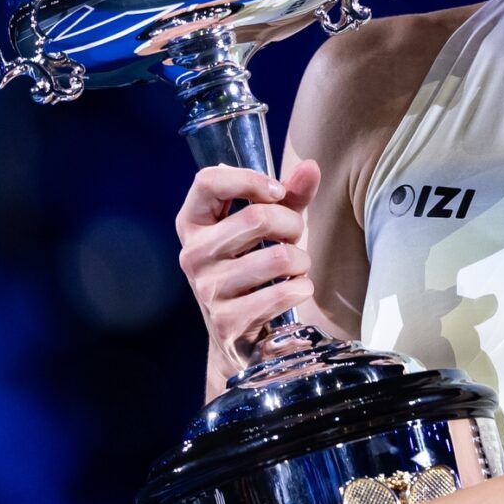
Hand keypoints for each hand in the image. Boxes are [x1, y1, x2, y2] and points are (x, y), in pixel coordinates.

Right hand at [175, 160, 322, 371]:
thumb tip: (311, 166)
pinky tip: (294, 291)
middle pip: (257, 217)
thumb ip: (289, 196)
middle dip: (292, 225)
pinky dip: (302, 288)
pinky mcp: (227, 321)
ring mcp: (207, 289)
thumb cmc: (253, 268)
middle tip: (294, 238)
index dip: (250, 179)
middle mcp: (193, 254)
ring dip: (301, 261)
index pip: (208, 181)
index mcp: (193, 223)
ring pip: (278, 257)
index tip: (277, 192)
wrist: (237, 337)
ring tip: (294, 267)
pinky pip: (284, 292)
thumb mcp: (268, 228)